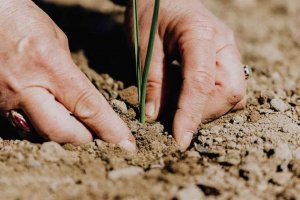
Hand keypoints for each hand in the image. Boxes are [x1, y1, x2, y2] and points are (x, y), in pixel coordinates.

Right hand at [0, 0, 135, 150]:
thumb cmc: (21, 19)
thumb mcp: (57, 40)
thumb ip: (70, 74)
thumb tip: (81, 99)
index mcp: (49, 65)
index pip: (87, 106)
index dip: (109, 128)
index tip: (125, 143)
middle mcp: (25, 88)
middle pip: (62, 132)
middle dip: (84, 137)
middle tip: (96, 133)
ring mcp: (5, 100)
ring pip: (41, 134)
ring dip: (63, 133)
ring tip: (74, 122)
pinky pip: (24, 127)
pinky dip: (42, 126)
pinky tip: (50, 114)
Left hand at [126, 0, 245, 149]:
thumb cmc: (149, 12)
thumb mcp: (144, 45)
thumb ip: (153, 81)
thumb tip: (155, 116)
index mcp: (200, 34)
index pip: (202, 83)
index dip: (192, 115)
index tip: (180, 139)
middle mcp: (223, 43)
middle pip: (230, 92)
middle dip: (204, 113)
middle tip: (175, 118)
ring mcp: (227, 50)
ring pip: (233, 93)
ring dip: (208, 108)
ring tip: (179, 106)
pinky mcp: (224, 58)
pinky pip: (227, 88)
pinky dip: (209, 100)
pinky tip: (188, 96)